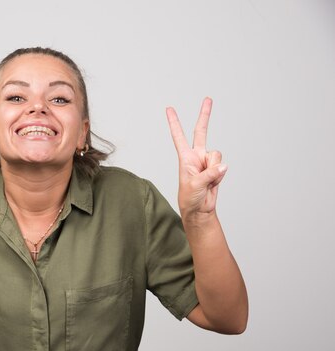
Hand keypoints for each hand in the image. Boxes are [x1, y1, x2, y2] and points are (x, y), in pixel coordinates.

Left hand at [166, 97, 226, 218]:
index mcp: (185, 157)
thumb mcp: (194, 185)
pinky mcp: (217, 168)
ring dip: (214, 170)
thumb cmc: (190, 197)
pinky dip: (219, 175)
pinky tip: (213, 182)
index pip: (178, 136)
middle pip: (201, 131)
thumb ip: (209, 174)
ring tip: (206, 181)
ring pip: (217, 155)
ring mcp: (207, 161)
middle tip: (208, 98)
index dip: (174, 123)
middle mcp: (196, 156)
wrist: (200, 209)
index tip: (169, 109)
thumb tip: (223, 165)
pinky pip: (223, 166)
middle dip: (205, 115)